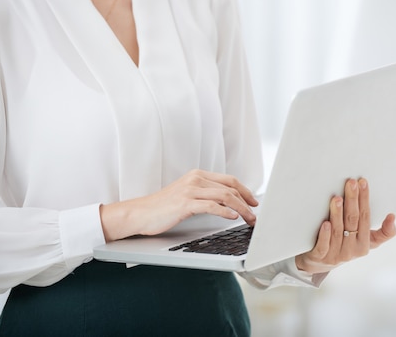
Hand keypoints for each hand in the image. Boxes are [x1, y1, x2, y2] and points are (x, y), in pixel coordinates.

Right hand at [100, 169, 257, 241]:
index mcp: (198, 175)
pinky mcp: (185, 203)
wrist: (140, 213)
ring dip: (241, 208)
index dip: (245, 190)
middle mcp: (196, 179)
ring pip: (225, 196)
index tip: (254, 202)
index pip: (229, 180)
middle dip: (247, 201)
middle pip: (230, 187)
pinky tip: (233, 217)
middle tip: (255, 214)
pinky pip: (211, 205)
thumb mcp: (187, 196)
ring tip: (249, 219)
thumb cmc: (163, 208)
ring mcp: (190, 190)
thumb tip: (228, 204)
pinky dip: (225, 212)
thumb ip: (205, 195)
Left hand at [295, 178, 395, 273]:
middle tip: (351, 183)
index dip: (365, 199)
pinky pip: (324, 246)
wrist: (319, 263)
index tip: (363, 182)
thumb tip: (393, 216)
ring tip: (337, 198)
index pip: (365, 217)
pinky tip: (325, 223)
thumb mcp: (367, 241)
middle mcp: (351, 250)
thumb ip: (383, 232)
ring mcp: (335, 255)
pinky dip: (325, 234)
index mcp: (364, 244)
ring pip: (338, 231)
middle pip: (352, 221)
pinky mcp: (320, 257)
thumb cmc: (345, 245)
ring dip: (338, 214)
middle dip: (352, 200)